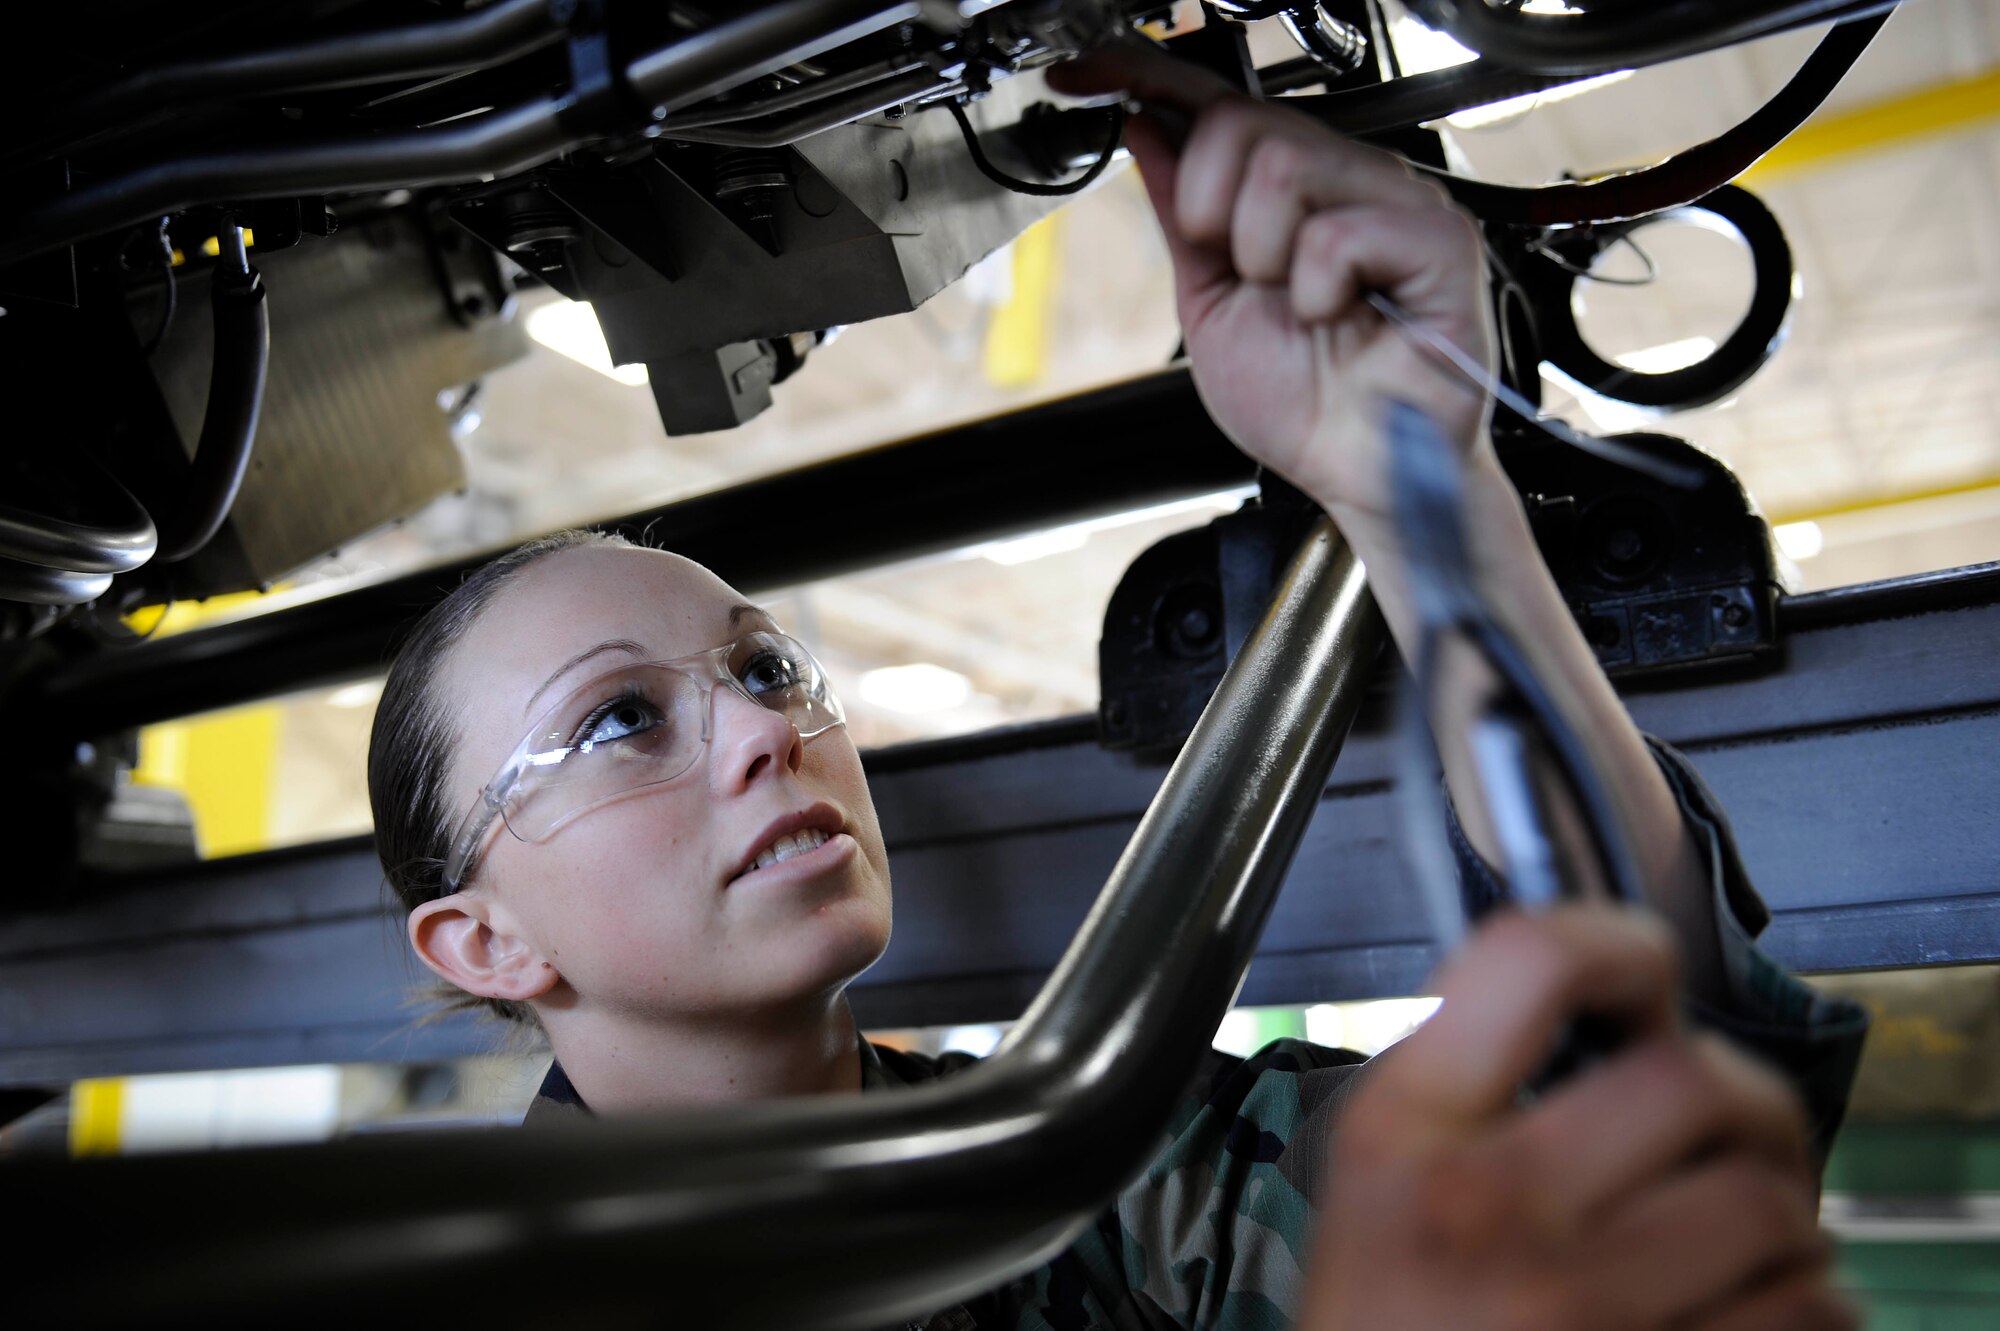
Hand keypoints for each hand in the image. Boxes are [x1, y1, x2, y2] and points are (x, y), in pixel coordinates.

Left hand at [1048, 45, 1496, 539]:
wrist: (1356, 477)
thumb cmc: (1308, 407)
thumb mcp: (1209, 302)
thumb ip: (1180, 214)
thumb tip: (1142, 129)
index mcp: (1295, 194)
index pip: (1220, 104)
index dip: (1144, 78)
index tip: (1080, 79)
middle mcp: (1348, 185)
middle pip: (1242, 121)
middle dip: (1208, 208)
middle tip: (1240, 272)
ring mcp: (1398, 207)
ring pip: (1284, 162)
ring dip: (1262, 254)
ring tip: (1299, 305)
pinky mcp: (1439, 243)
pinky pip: (1335, 232)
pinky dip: (1314, 290)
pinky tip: (1336, 316)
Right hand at [1300, 907, 1852, 1330]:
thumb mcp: (1372, 1189)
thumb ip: (1464, 1091)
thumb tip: (1618, 1015)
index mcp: (1405, 1141)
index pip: (1526, 964)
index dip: (1614, 940)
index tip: (1644, 967)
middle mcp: (1489, 1214)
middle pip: (1693, 1081)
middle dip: (1741, 1100)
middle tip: (1731, 1129)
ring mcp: (1582, 1315)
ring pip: (1774, 1208)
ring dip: (1782, 1220)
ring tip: (1737, 1242)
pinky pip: (1808, 1315)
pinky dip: (1803, 1308)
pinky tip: (1745, 1315)